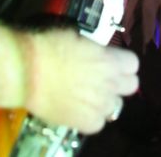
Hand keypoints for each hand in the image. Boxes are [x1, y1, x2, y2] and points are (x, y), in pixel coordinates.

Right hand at [21, 27, 138, 134]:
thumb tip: (95, 52)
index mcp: (111, 60)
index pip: (133, 64)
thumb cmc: (49, 46)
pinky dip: (90, 117)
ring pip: (116, 107)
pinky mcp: (86, 124)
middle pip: (131, 86)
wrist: (27, 71)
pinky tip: (78, 108)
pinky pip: (99, 123)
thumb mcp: (77, 36)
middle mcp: (110, 85)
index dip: (122, 62)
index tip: (112, 60)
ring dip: (106, 100)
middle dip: (119, 81)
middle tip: (103, 78)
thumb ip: (94, 49)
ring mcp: (100, 107)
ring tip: (89, 95)